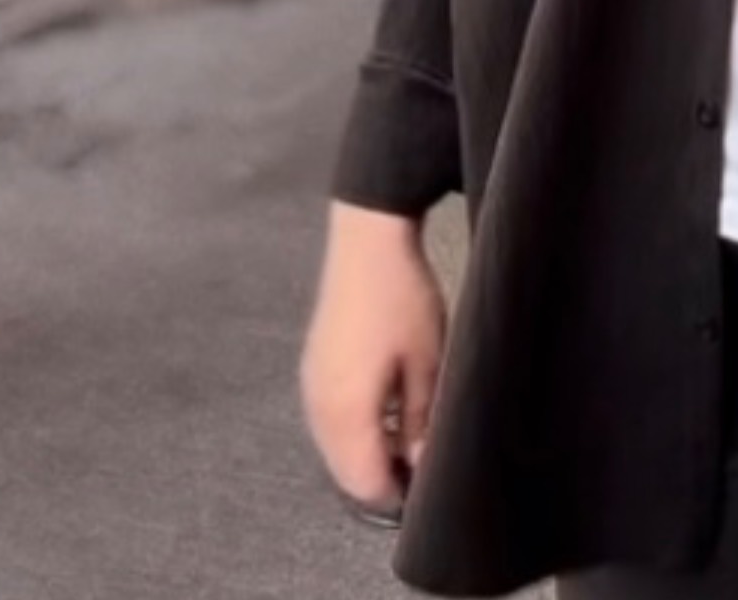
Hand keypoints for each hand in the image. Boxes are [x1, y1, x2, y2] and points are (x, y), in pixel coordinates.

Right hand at [299, 203, 445, 520]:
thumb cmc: (402, 300)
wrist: (366, 242)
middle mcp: (317, 409)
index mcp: (345, 413)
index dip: (396, 495)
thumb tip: (418, 463)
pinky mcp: (312, 371)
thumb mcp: (427, 361)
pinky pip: (329, 422)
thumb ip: (420, 420)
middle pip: (344, 472)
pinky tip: (385, 412)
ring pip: (335, 448)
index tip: (426, 490)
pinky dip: (354, 431)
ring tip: (409, 438)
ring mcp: (310, 389)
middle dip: (379, 477)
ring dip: (366, 454)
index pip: (364, 483)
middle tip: (420, 466)